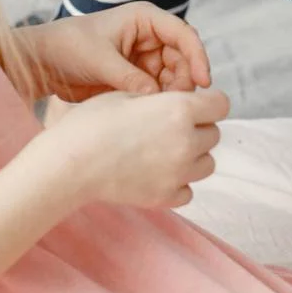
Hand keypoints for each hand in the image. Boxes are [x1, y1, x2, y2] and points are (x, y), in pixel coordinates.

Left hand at [20, 3, 211, 102]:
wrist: (44, 62)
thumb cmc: (68, 46)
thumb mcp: (99, 59)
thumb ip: (129, 78)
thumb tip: (156, 98)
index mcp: (144, 19)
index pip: (183, 34)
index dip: (197, 56)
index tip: (202, 81)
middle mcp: (149, 37)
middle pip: (182, 59)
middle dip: (184, 82)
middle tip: (177, 105)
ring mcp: (144, 58)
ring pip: (173, 78)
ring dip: (171, 95)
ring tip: (160, 112)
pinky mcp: (137, 78)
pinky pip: (158, 91)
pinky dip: (158, 103)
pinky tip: (152, 115)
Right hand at [33, 88, 230, 207]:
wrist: (70, 163)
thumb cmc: (93, 122)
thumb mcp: (127, 94)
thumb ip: (161, 98)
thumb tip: (179, 103)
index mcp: (179, 109)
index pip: (221, 105)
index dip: (209, 102)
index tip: (195, 105)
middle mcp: (186, 141)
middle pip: (213, 134)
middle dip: (198, 128)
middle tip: (169, 128)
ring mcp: (178, 173)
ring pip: (207, 164)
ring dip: (193, 156)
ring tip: (164, 151)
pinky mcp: (165, 197)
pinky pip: (188, 190)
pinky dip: (178, 182)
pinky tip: (156, 172)